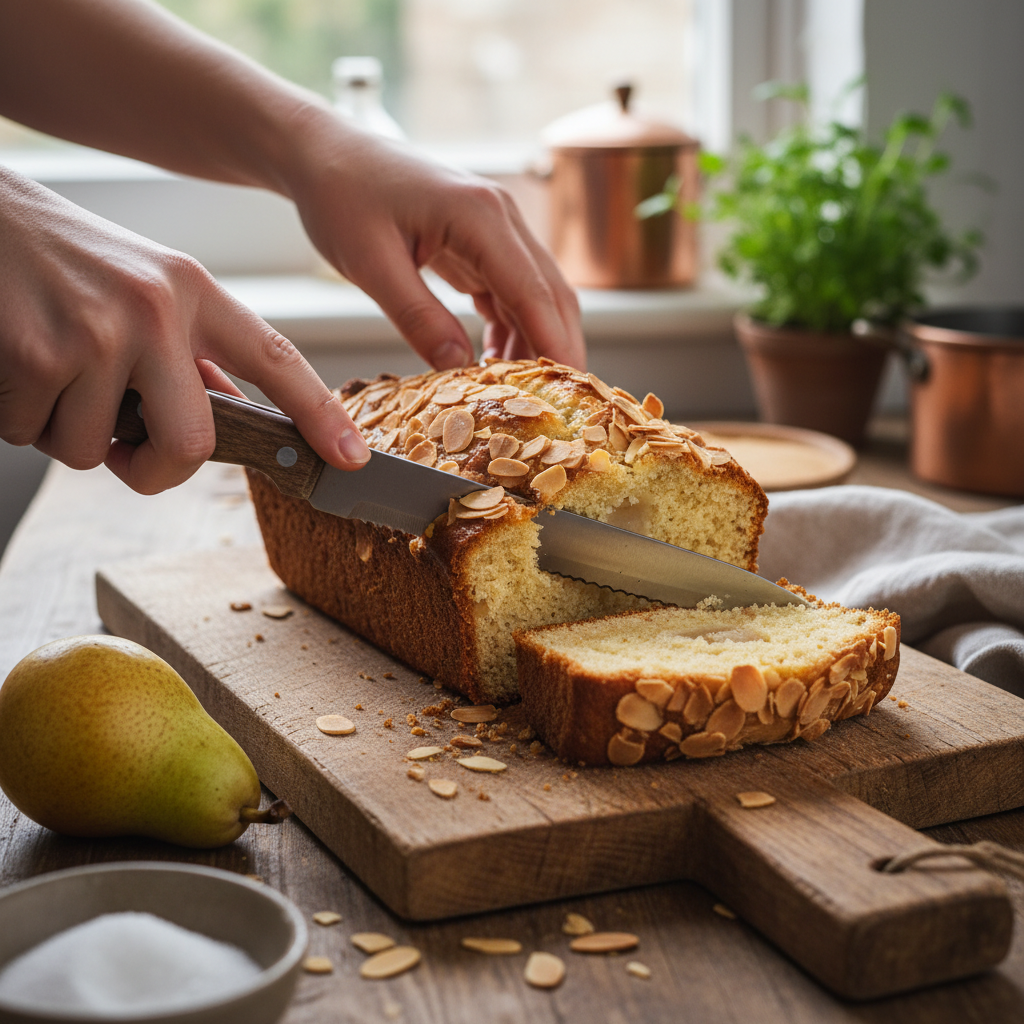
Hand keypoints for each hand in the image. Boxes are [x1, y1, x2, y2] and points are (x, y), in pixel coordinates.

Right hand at [0, 168, 368, 494]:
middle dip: (155, 470)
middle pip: (192, 446)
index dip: (319, 414)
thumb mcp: (147, 287)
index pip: (275, 358)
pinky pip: (33, 433)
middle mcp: (156, 311)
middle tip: (126, 453)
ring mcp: (97, 333)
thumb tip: (222, 409)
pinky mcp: (35, 354)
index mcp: (194, 293)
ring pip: (95, 450)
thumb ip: (189, 349)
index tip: (351, 457)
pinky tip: (13, 363)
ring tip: (50, 370)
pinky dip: (18, 415)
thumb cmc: (66, 259)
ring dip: (67, 430)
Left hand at [281, 117, 585, 370]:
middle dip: (558, 348)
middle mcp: (499, 216)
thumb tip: (457, 367)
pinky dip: (510, 328)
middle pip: (550, 293)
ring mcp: (494, 226)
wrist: (325, 154)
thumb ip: (417, 317)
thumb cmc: (341, 196)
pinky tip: (494, 361)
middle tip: (557, 404)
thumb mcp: (371, 264)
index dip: (553, 343)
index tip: (568, 388)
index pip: (532, 291)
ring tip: (519, 393)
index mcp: (478, 215)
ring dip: (534, 342)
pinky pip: (510, 291)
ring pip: (536, 295)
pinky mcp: (481, 240)